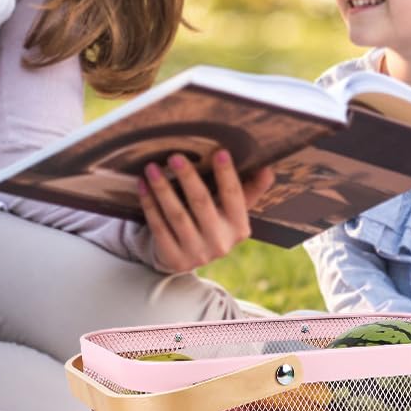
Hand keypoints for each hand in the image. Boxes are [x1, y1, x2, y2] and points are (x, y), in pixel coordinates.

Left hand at [138, 149, 274, 274]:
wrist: (187, 257)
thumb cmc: (212, 223)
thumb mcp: (231, 211)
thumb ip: (248, 190)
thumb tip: (268, 169)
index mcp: (239, 228)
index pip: (234, 196)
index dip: (227, 174)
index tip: (219, 151)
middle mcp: (220, 243)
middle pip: (202, 203)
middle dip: (188, 177)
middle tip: (175, 156)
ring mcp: (196, 253)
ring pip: (176, 215)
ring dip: (163, 189)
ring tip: (152, 168)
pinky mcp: (173, 258)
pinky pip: (159, 227)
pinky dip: (149, 205)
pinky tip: (142, 186)